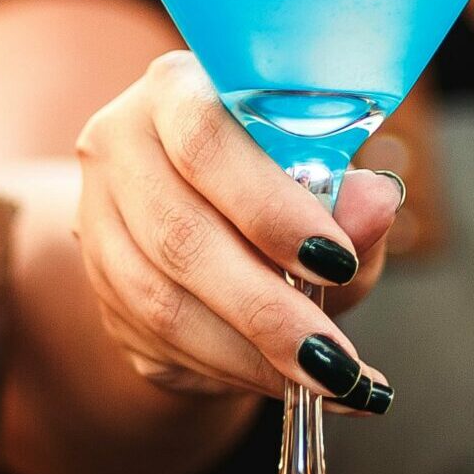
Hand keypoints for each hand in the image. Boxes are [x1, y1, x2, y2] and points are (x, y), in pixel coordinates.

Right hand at [74, 51, 402, 412]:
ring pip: (161, 303)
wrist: (207, 213)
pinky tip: (289, 384)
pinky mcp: (100, 288)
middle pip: (180, 236)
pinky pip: (159, 344)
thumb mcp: (325, 178)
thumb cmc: (277, 180)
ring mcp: (97, 220)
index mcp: (175, 90)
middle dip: (267, 309)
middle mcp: (119, 146)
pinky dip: (233, 372)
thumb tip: (376, 205)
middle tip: (335, 359)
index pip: (205, 141)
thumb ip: (350, 195)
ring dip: (251, 355)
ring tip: (329, 381)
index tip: (334, 260)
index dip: (268, 207)